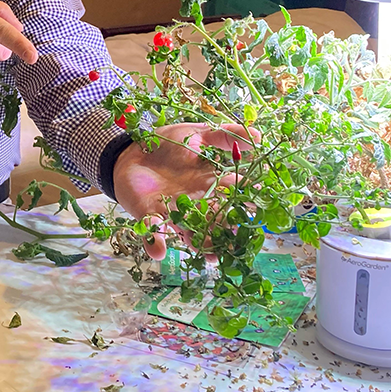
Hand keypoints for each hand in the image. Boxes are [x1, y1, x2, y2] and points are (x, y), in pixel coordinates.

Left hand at [111, 122, 258, 260]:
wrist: (130, 149)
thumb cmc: (166, 143)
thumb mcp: (197, 134)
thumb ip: (224, 135)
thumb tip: (259, 136)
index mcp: (209, 181)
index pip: (231, 191)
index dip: (244, 197)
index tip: (257, 204)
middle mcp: (195, 200)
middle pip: (214, 218)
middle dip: (226, 230)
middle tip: (238, 242)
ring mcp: (172, 209)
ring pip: (190, 230)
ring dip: (200, 243)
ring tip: (211, 257)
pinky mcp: (149, 213)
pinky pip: (153, 229)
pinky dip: (154, 241)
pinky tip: (158, 250)